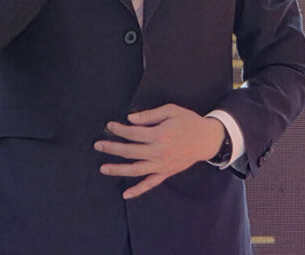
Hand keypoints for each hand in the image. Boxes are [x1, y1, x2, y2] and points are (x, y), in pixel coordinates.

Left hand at [94, 104, 225, 198]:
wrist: (206, 139)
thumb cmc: (188, 121)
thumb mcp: (170, 111)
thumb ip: (149, 115)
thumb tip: (130, 119)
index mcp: (159, 135)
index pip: (133, 133)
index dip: (119, 129)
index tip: (109, 125)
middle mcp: (158, 152)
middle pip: (130, 151)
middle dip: (112, 148)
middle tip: (97, 145)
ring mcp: (162, 165)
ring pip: (136, 169)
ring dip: (118, 170)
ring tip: (103, 168)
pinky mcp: (166, 173)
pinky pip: (150, 184)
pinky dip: (138, 190)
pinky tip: (126, 194)